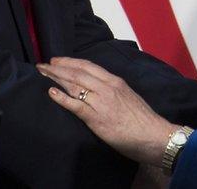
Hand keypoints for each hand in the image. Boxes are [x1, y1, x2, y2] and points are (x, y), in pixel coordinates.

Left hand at [37, 57, 177, 166]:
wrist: (154, 135)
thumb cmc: (143, 120)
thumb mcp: (129, 96)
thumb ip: (114, 91)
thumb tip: (100, 89)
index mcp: (115, 82)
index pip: (88, 66)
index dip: (71, 61)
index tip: (58, 60)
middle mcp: (107, 88)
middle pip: (77, 72)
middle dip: (58, 67)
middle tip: (43, 64)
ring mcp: (101, 102)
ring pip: (74, 84)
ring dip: (56, 78)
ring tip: (42, 73)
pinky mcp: (97, 118)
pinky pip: (76, 105)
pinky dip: (62, 98)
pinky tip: (51, 92)